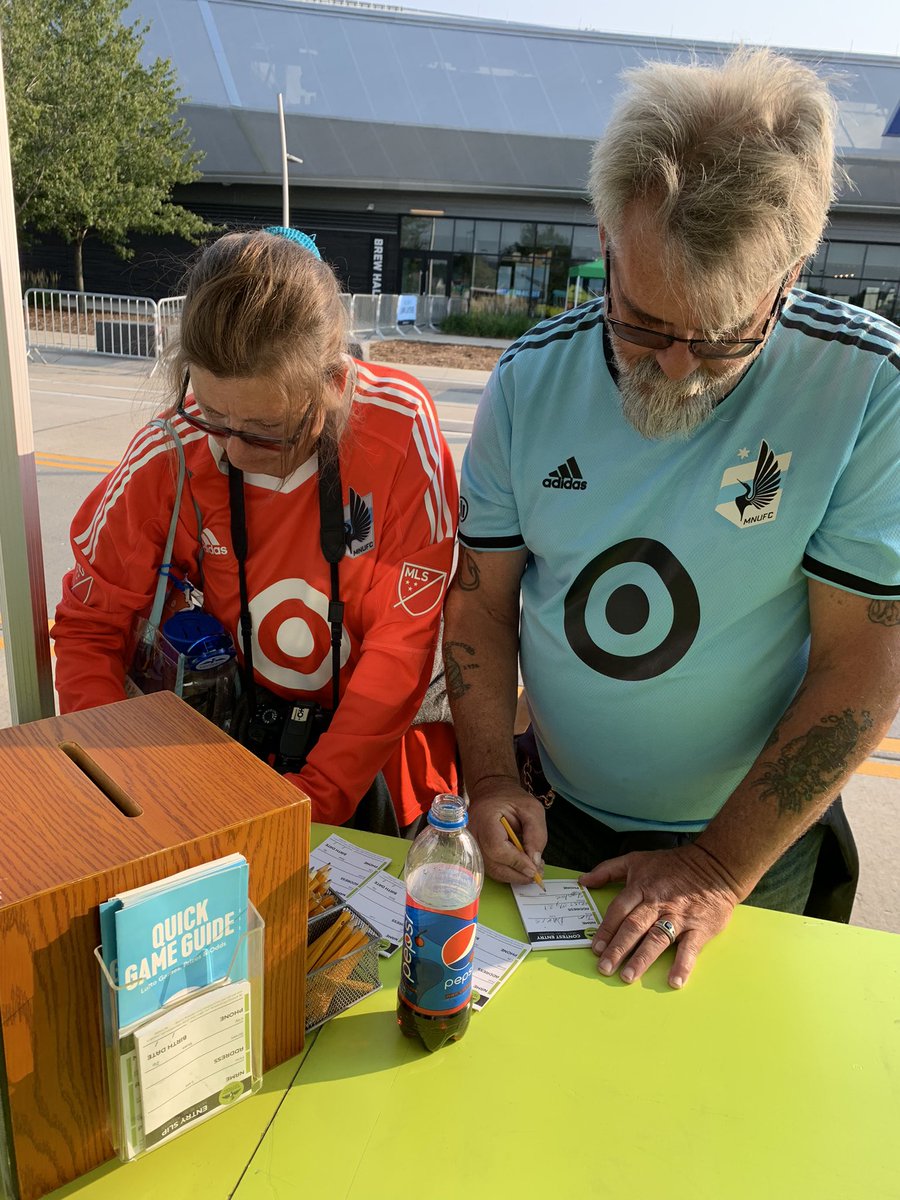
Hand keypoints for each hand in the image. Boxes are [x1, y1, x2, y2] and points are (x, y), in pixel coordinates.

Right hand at [467, 782, 547, 884]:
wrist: (492, 793)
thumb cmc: (511, 799)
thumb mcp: (531, 809)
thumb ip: (536, 833)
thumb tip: (535, 861)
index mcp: (485, 819)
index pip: (497, 848)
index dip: (517, 862)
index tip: (535, 868)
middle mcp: (473, 836)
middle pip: (494, 866)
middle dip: (519, 873)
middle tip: (538, 872)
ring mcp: (471, 847)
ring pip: (494, 871)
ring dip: (515, 875)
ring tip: (532, 866)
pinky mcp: (476, 854)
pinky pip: (493, 869)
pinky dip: (509, 871)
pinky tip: (521, 865)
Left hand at [579, 843, 741, 988]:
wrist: (715, 864)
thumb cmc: (673, 864)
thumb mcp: (637, 859)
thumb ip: (608, 869)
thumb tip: (583, 880)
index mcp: (641, 887)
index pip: (619, 911)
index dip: (606, 929)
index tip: (596, 948)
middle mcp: (658, 903)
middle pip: (634, 927)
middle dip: (617, 948)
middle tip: (605, 968)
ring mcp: (679, 916)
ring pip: (657, 938)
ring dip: (641, 959)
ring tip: (628, 976)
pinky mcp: (699, 927)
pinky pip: (689, 948)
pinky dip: (683, 964)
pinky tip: (675, 980)